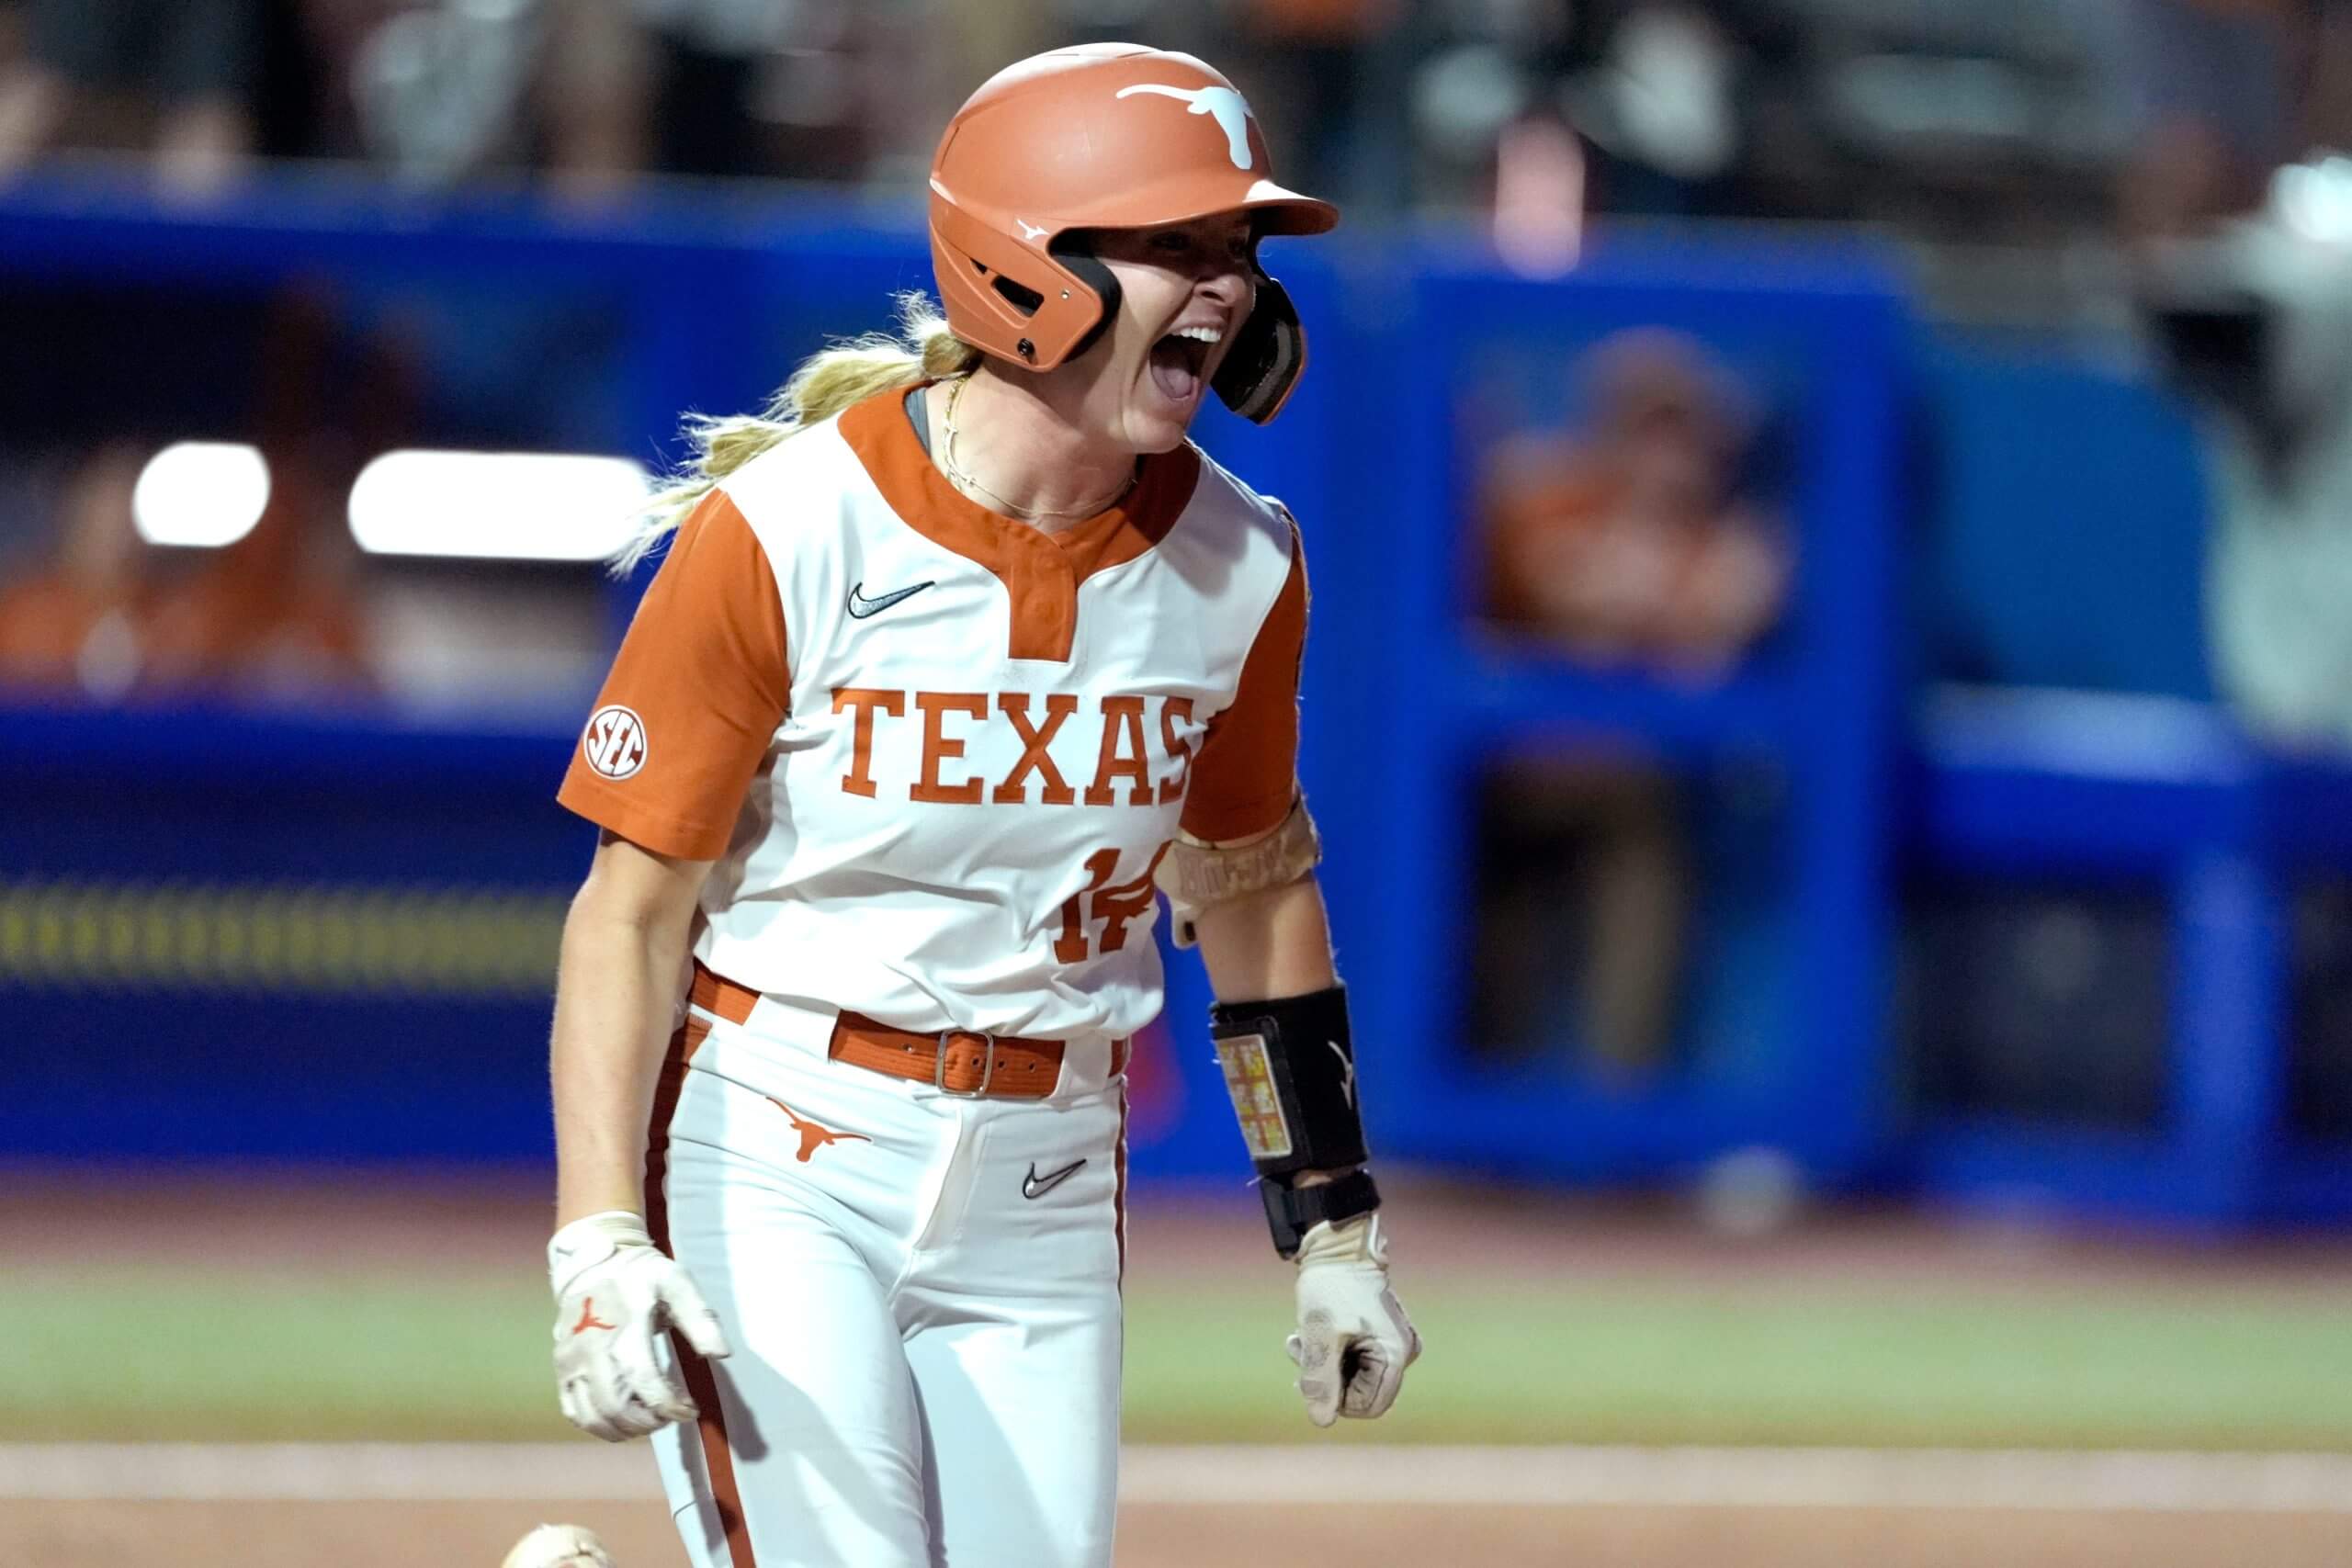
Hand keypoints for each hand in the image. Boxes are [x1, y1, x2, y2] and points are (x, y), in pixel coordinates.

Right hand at [547, 1210, 730, 1441]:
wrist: (591, 1264)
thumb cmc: (639, 1276)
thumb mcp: (676, 1283)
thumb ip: (700, 1318)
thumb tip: (721, 1354)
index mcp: (625, 1326)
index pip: (645, 1381)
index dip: (670, 1404)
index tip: (691, 1410)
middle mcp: (591, 1349)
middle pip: (617, 1407)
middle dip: (650, 1422)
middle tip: (671, 1416)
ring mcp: (571, 1363)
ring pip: (595, 1417)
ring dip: (626, 1429)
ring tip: (650, 1420)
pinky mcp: (561, 1371)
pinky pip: (575, 1413)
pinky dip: (599, 1426)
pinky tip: (622, 1420)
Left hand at [1285, 1212, 1419, 1426]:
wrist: (1335, 1243)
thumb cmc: (1331, 1285)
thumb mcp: (1320, 1333)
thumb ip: (1320, 1378)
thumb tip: (1321, 1420)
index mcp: (1394, 1355)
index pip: (1366, 1406)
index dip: (1334, 1398)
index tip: (1308, 1373)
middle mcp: (1401, 1353)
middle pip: (1359, 1392)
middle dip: (1324, 1378)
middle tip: (1297, 1352)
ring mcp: (1391, 1343)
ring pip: (1351, 1376)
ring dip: (1320, 1364)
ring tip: (1297, 1339)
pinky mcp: (1378, 1334)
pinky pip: (1352, 1359)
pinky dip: (1328, 1351)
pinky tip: (1307, 1333)